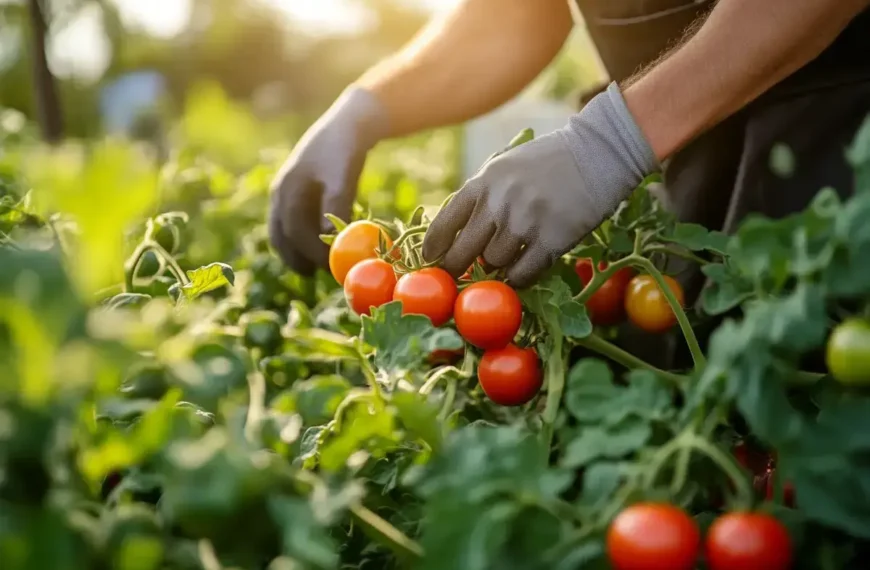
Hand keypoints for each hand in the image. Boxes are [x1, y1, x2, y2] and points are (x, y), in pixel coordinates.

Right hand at [268, 87, 387, 274]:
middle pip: (281, 233)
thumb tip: (331, 239)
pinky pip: (293, 221)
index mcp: (288, 187)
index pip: (293, 229)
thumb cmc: (346, 148)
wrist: (348, 123)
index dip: (308, 251)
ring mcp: (286, 191)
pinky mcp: (297, 191)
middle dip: (295, 256)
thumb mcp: (342, 176)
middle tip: (313, 274)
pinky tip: (320, 245)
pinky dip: (302, 236)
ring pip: (284, 229)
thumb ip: (336, 205)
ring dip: (297, 249)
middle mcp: (281, 191)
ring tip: (316, 266)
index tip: (327, 267)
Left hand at [422, 82, 660, 287]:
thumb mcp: (506, 166)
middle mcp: (499, 203)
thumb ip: (481, 194)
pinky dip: (518, 277)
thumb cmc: (549, 161)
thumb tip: (455, 230)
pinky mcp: (552, 240)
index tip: (432, 259)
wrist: (598, 153)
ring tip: (507, 256)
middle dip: (457, 267)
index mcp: (484, 182)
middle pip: (463, 253)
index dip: (435, 246)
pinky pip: (522, 274)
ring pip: (493, 264)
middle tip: (459, 274)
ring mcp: (525, 223)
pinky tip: (522, 269)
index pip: (446, 222)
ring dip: (497, 266)